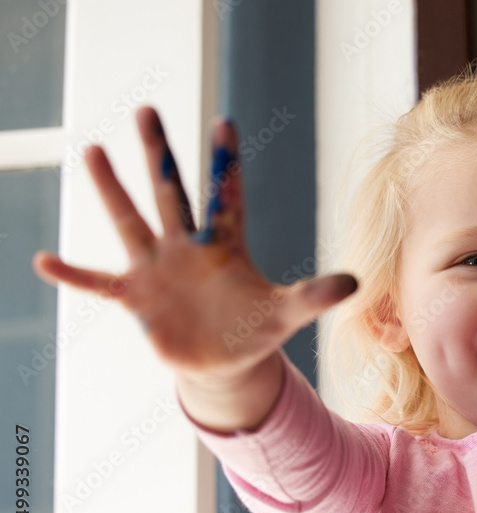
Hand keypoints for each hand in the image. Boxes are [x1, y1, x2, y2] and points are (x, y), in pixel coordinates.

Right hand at [33, 107, 356, 383]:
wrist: (224, 360)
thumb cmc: (256, 329)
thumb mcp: (288, 312)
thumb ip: (316, 295)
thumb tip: (357, 282)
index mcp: (225, 246)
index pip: (227, 196)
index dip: (226, 163)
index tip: (225, 122)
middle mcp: (188, 249)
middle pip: (171, 193)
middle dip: (159, 155)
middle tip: (145, 110)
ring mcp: (158, 270)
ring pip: (131, 222)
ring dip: (112, 190)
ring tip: (92, 151)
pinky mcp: (137, 298)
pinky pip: (99, 283)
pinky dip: (73, 275)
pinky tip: (43, 261)